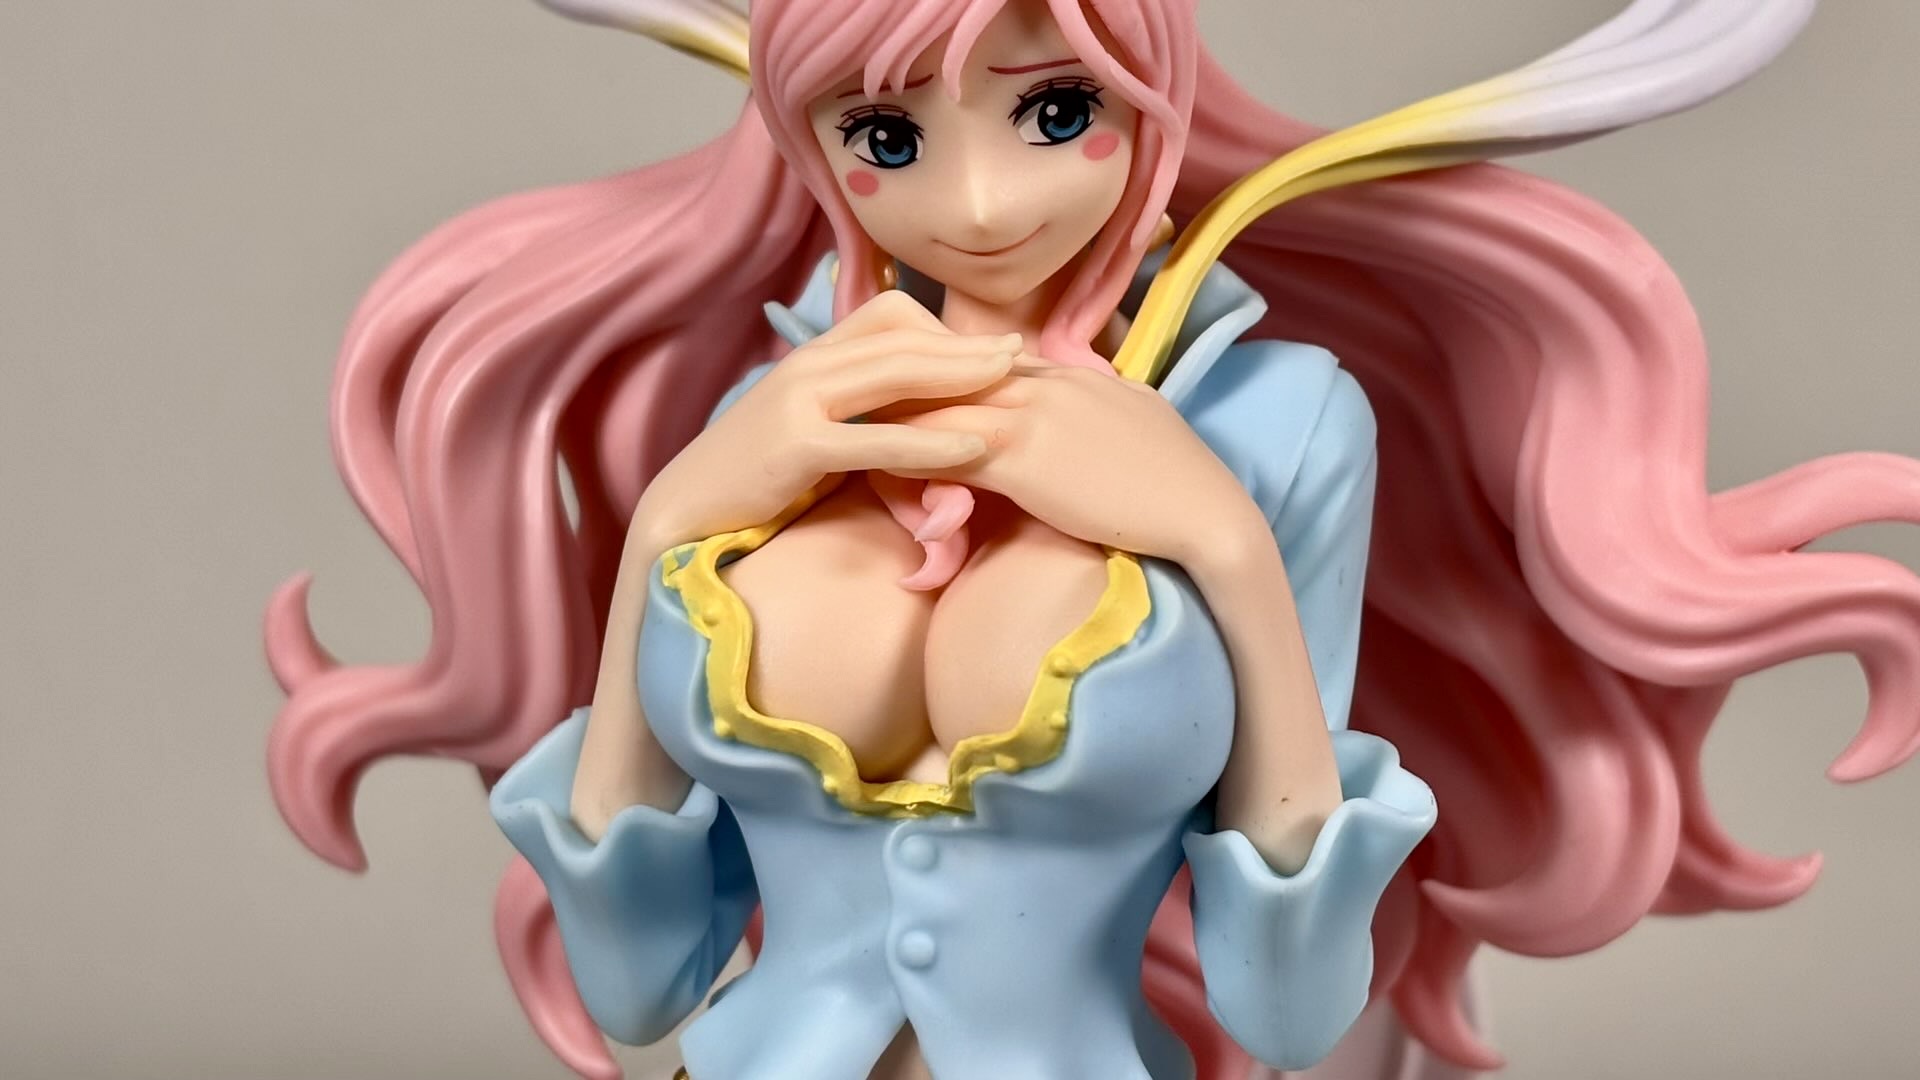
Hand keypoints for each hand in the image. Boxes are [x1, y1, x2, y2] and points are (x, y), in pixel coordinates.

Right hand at [632, 291, 1020, 548]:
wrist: (689, 509)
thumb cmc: (759, 478)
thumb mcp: (817, 433)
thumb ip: (865, 415)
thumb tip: (931, 424)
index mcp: (814, 357)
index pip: (889, 315)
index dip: (944, 329)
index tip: (992, 349)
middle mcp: (808, 366)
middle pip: (902, 337)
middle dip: (967, 344)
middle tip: (1021, 352)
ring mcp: (799, 401)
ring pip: (895, 374)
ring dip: (960, 375)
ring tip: (1011, 380)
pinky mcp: (797, 445)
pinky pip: (878, 437)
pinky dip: (932, 441)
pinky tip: (975, 448)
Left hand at [875, 361, 1270, 568]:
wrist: (1206, 513)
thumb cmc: (1176, 485)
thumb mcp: (1133, 428)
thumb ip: (1095, 411)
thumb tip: (1076, 417)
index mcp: (1070, 375)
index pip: (985, 362)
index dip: (938, 373)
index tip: (894, 385)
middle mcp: (1045, 383)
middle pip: (951, 370)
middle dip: (897, 385)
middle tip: (845, 395)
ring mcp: (1033, 416)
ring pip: (940, 403)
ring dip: (889, 417)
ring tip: (839, 426)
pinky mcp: (1025, 459)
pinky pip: (948, 449)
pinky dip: (907, 456)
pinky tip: (872, 466)